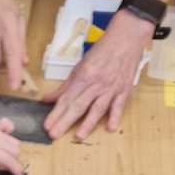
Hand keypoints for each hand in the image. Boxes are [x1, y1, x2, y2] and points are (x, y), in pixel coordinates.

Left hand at [0, 118, 22, 174]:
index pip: (8, 159)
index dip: (16, 169)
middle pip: (15, 150)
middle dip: (15, 161)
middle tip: (9, 169)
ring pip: (14, 141)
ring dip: (14, 151)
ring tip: (6, 159)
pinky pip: (9, 127)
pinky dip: (11, 134)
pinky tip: (6, 142)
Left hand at [43, 9, 150, 140]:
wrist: (126, 38)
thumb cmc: (102, 51)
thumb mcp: (80, 66)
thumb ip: (65, 86)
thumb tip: (48, 99)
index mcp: (84, 75)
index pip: (66, 98)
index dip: (56, 113)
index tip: (47, 125)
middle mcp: (97, 82)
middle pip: (79, 105)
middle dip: (65, 122)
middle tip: (54, 135)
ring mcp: (111, 87)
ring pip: (98, 108)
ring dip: (88, 123)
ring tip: (78, 136)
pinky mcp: (124, 89)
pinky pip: (119, 105)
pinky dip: (115, 116)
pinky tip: (110, 128)